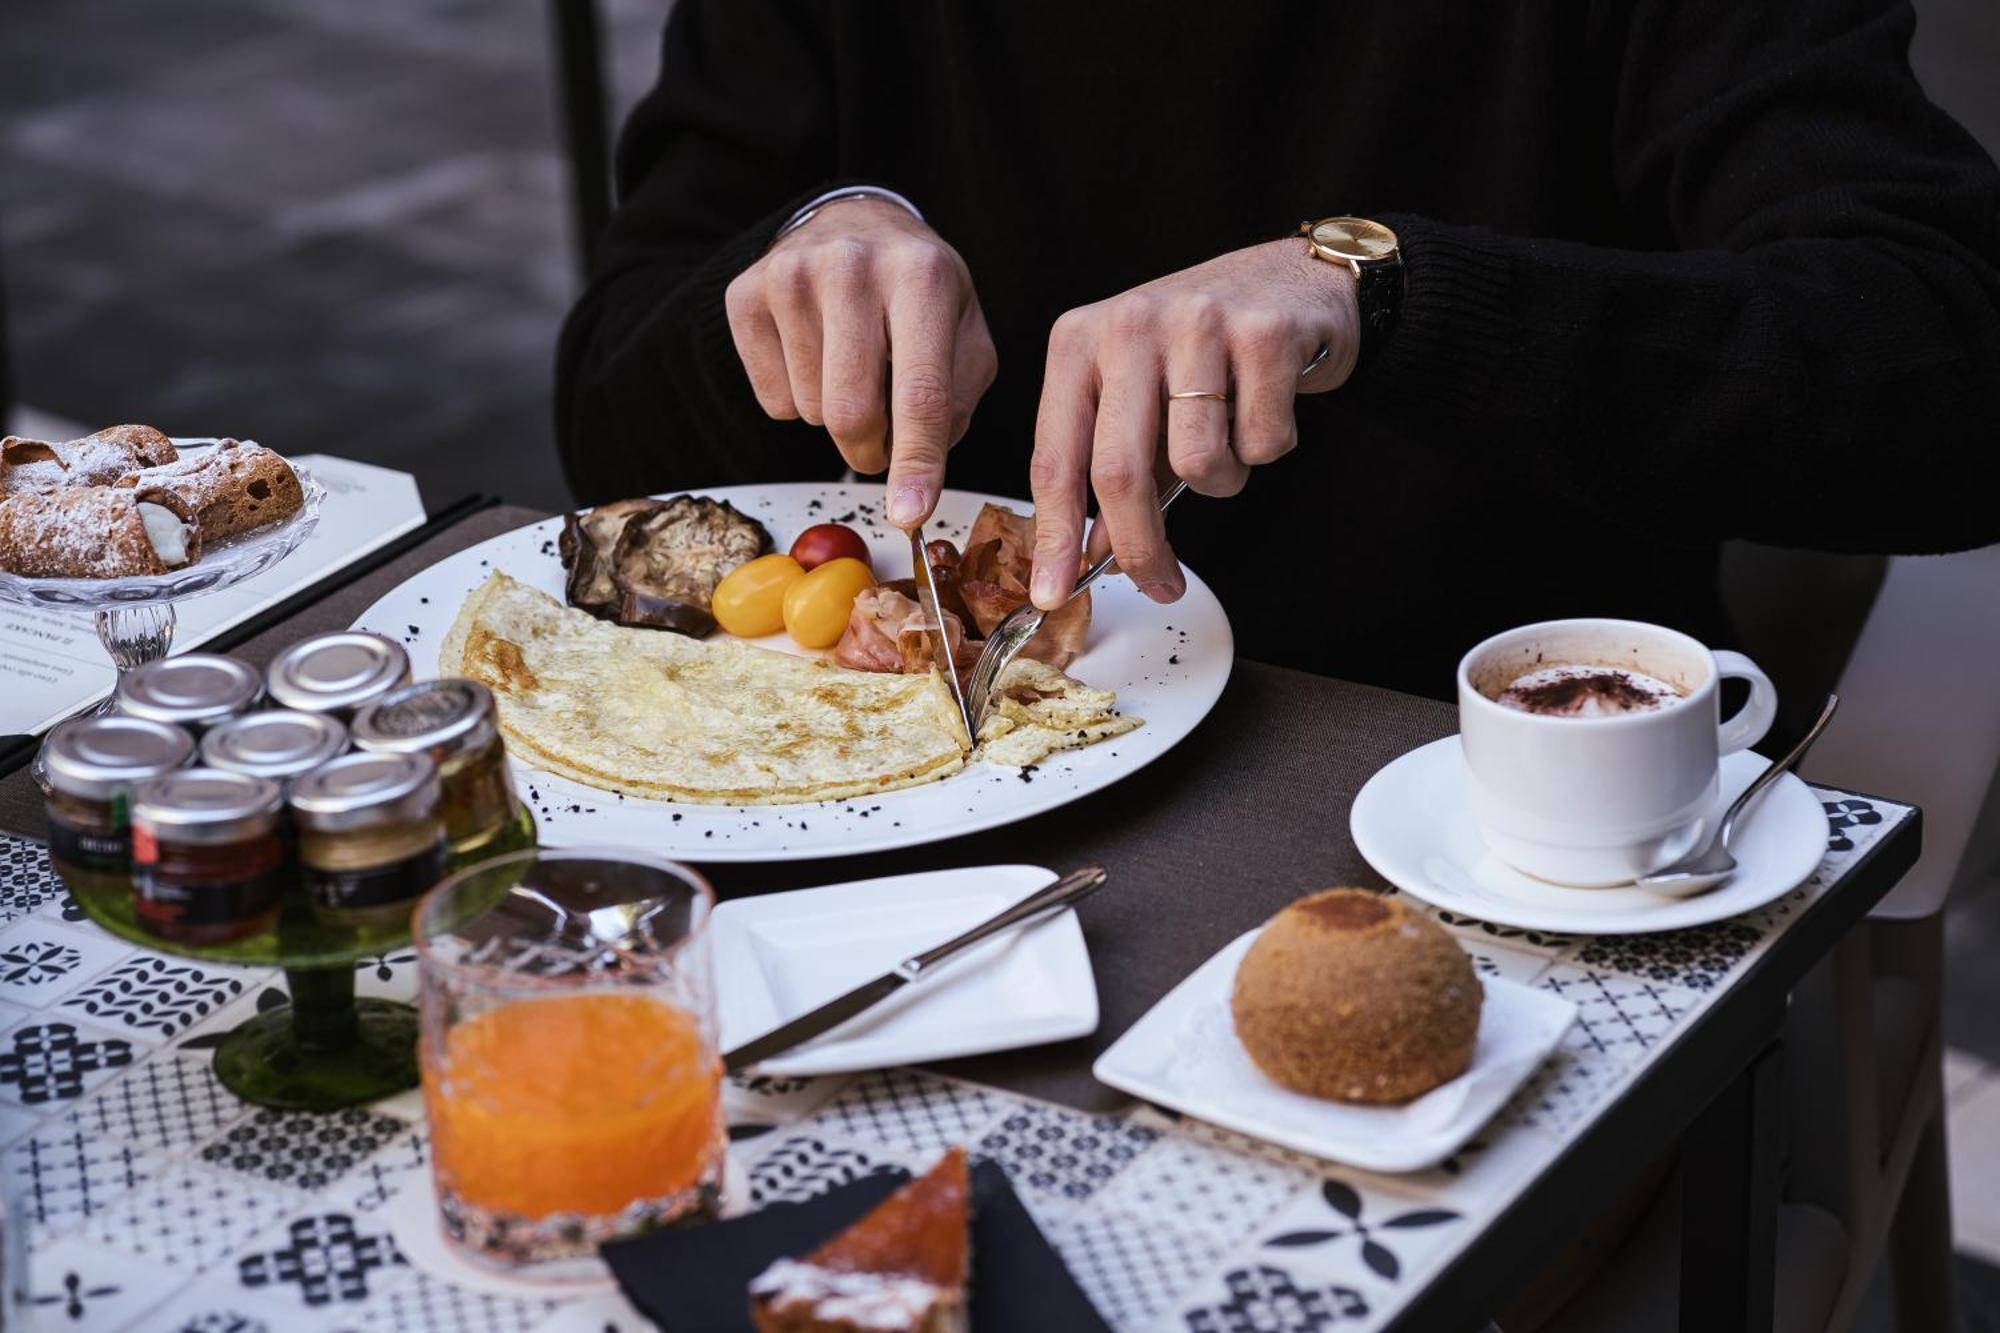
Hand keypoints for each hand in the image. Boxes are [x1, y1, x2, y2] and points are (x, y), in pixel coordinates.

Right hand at [725, 199, 997, 527]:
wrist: (853, 223)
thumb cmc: (917, 290)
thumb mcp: (964, 333)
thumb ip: (957, 403)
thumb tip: (917, 474)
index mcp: (922, 277)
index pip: (919, 392)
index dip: (916, 462)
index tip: (909, 514)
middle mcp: (852, 267)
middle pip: (851, 413)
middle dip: (872, 452)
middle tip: (883, 443)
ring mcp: (790, 276)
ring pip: (812, 412)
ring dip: (838, 417)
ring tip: (854, 369)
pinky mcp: (745, 295)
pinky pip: (773, 401)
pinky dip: (798, 400)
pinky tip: (816, 355)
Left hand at [1027, 238, 1358, 606]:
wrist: (1292, 279)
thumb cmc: (1204, 350)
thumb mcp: (1138, 399)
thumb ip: (1113, 470)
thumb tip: (1090, 554)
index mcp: (1079, 342)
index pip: (1055, 457)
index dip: (1055, 536)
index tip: (1051, 592)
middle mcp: (1129, 325)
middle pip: (1119, 471)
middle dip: (1140, 547)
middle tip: (1160, 584)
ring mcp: (1197, 323)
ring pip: (1198, 462)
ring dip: (1222, 479)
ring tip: (1231, 438)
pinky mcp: (1265, 334)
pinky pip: (1261, 442)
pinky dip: (1268, 446)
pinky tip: (1267, 404)